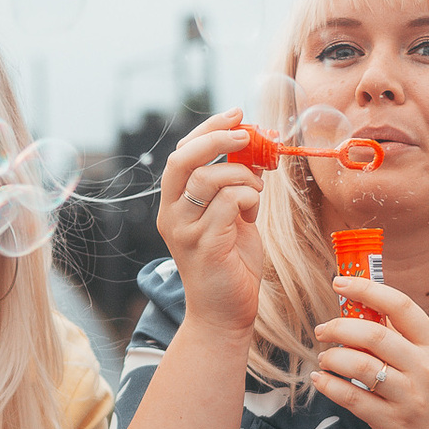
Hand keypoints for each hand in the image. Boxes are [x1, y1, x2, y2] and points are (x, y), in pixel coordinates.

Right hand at [156, 110, 269, 336]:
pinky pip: (227, 203)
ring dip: (242, 175)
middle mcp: (171, 214)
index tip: (237, 114)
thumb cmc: (230, 265)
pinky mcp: (204, 246)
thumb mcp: (232, 217)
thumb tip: (252, 151)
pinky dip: (248, 197)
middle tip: (245, 133)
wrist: (225, 314)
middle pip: (183, 159)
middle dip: (217, 138)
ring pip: (209, 178)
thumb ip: (233, 186)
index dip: (208, 129)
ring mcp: (184, 231)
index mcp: (174, 204)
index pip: (181, 154)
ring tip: (257, 190)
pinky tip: (253, 210)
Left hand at [310, 275, 428, 428]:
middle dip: (339, 327)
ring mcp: (410, 398)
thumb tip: (367, 307)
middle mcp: (425, 369)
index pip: (401, 306)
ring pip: (359, 365)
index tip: (340, 282)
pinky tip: (320, 379)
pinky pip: (351, 397)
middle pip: (374, 334)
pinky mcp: (392, 424)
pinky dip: (328, 385)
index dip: (367, 289)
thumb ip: (406, 340)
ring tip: (325, 358)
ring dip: (332, 357)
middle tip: (323, 329)